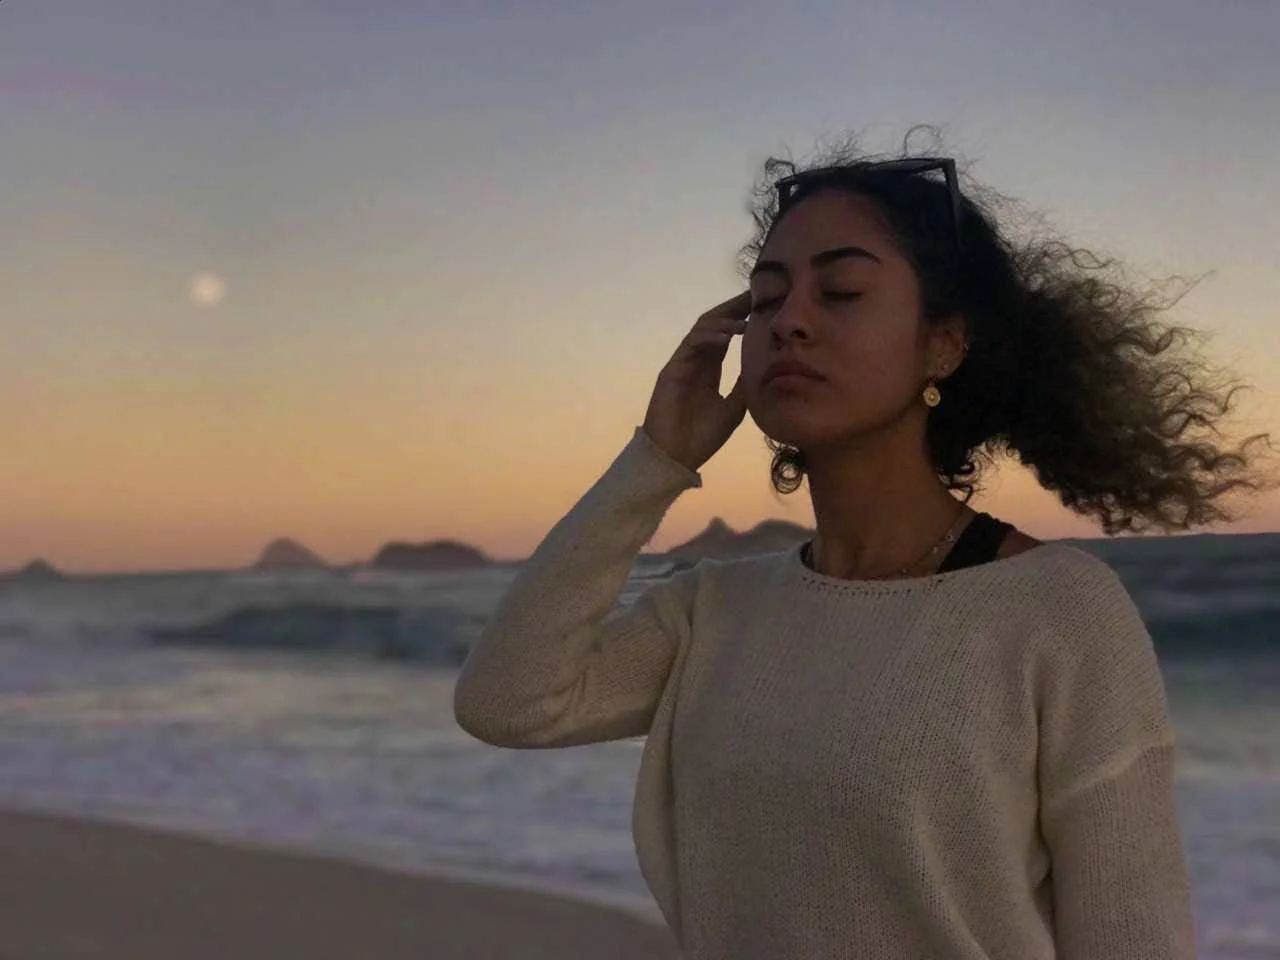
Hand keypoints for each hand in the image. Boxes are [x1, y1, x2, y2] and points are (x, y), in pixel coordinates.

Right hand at [642, 291, 750, 471]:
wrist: (676, 458)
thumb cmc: (702, 438)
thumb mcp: (734, 408)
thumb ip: (743, 385)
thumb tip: (763, 364)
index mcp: (709, 370)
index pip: (725, 336)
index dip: (740, 319)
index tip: (759, 305)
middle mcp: (696, 362)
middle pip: (713, 325)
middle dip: (731, 309)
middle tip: (751, 295)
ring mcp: (683, 364)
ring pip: (701, 330)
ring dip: (723, 321)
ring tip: (744, 318)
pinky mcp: (672, 370)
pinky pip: (690, 345)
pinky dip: (708, 337)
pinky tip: (727, 336)